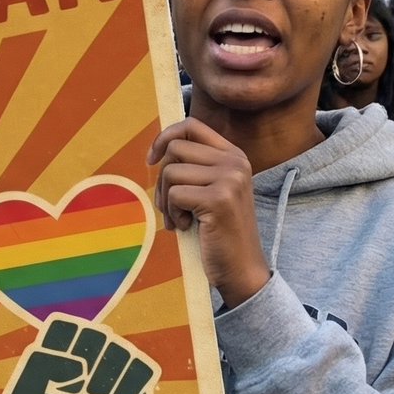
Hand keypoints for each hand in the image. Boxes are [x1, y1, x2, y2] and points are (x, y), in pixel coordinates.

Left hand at [6, 319, 155, 393]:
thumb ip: (38, 365)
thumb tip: (81, 364)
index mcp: (60, 348)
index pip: (63, 327)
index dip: (60, 350)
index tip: (53, 379)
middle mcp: (89, 350)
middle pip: (96, 334)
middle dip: (86, 365)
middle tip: (75, 392)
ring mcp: (116, 362)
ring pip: (120, 350)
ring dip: (104, 383)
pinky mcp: (139, 377)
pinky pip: (140, 368)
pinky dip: (126, 392)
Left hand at [147, 119, 268, 308]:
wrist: (241, 268)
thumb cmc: (218, 232)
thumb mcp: (211, 191)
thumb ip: (194, 168)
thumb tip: (157, 150)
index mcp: (234, 156)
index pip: (191, 125)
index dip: (165, 137)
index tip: (151, 159)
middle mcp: (235, 162)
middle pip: (175, 149)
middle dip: (162, 180)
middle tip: (170, 206)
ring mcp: (229, 179)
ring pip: (170, 172)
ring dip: (166, 201)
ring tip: (180, 219)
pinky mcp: (219, 199)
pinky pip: (174, 195)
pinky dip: (173, 214)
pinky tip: (187, 227)